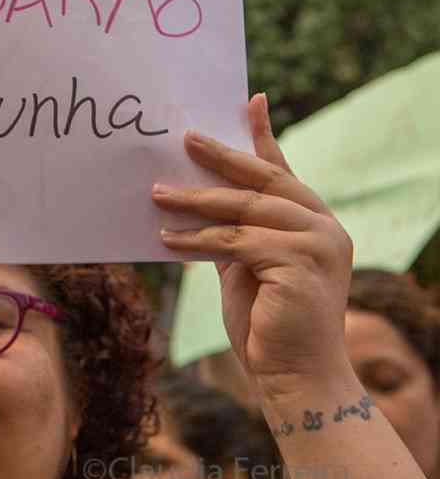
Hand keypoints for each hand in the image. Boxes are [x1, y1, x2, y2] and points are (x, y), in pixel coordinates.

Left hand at [153, 95, 353, 394]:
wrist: (295, 377)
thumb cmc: (266, 326)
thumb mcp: (248, 269)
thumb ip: (237, 234)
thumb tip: (195, 201)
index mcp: (314, 223)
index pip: (283, 172)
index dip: (263, 137)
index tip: (251, 101)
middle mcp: (323, 226)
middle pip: (263, 181)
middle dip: (221, 157)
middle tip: (184, 139)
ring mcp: (317, 242)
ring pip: (244, 209)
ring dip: (194, 201)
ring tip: (156, 194)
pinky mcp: (300, 262)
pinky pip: (235, 241)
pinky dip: (197, 238)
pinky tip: (167, 239)